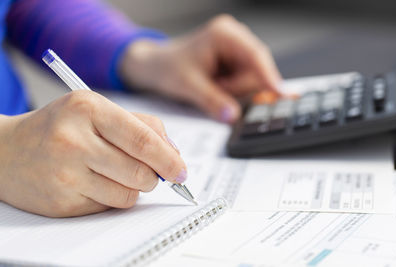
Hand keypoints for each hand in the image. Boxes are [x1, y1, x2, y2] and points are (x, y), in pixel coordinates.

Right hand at [0, 91, 185, 216]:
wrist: (8, 151)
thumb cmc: (62, 127)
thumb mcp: (98, 110)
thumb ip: (142, 126)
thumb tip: (174, 154)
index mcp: (88, 108)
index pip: (143, 139)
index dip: (169, 159)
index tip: (182, 171)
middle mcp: (74, 140)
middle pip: (141, 172)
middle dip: (155, 176)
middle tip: (152, 173)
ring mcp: (65, 174)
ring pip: (128, 195)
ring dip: (134, 188)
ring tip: (116, 173)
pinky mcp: (62, 202)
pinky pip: (108, 207)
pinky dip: (112, 198)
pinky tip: (95, 183)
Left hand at [120, 14, 281, 122]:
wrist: (155, 67)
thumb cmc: (167, 67)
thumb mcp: (188, 86)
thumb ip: (212, 101)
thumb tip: (233, 115)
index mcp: (224, 34)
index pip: (256, 56)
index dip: (269, 77)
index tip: (280, 94)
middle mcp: (234, 37)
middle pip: (256, 70)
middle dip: (237, 88)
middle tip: (214, 89)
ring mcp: (236, 49)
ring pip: (252, 79)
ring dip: (233, 90)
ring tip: (211, 86)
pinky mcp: (235, 61)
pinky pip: (245, 81)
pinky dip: (232, 89)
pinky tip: (217, 86)